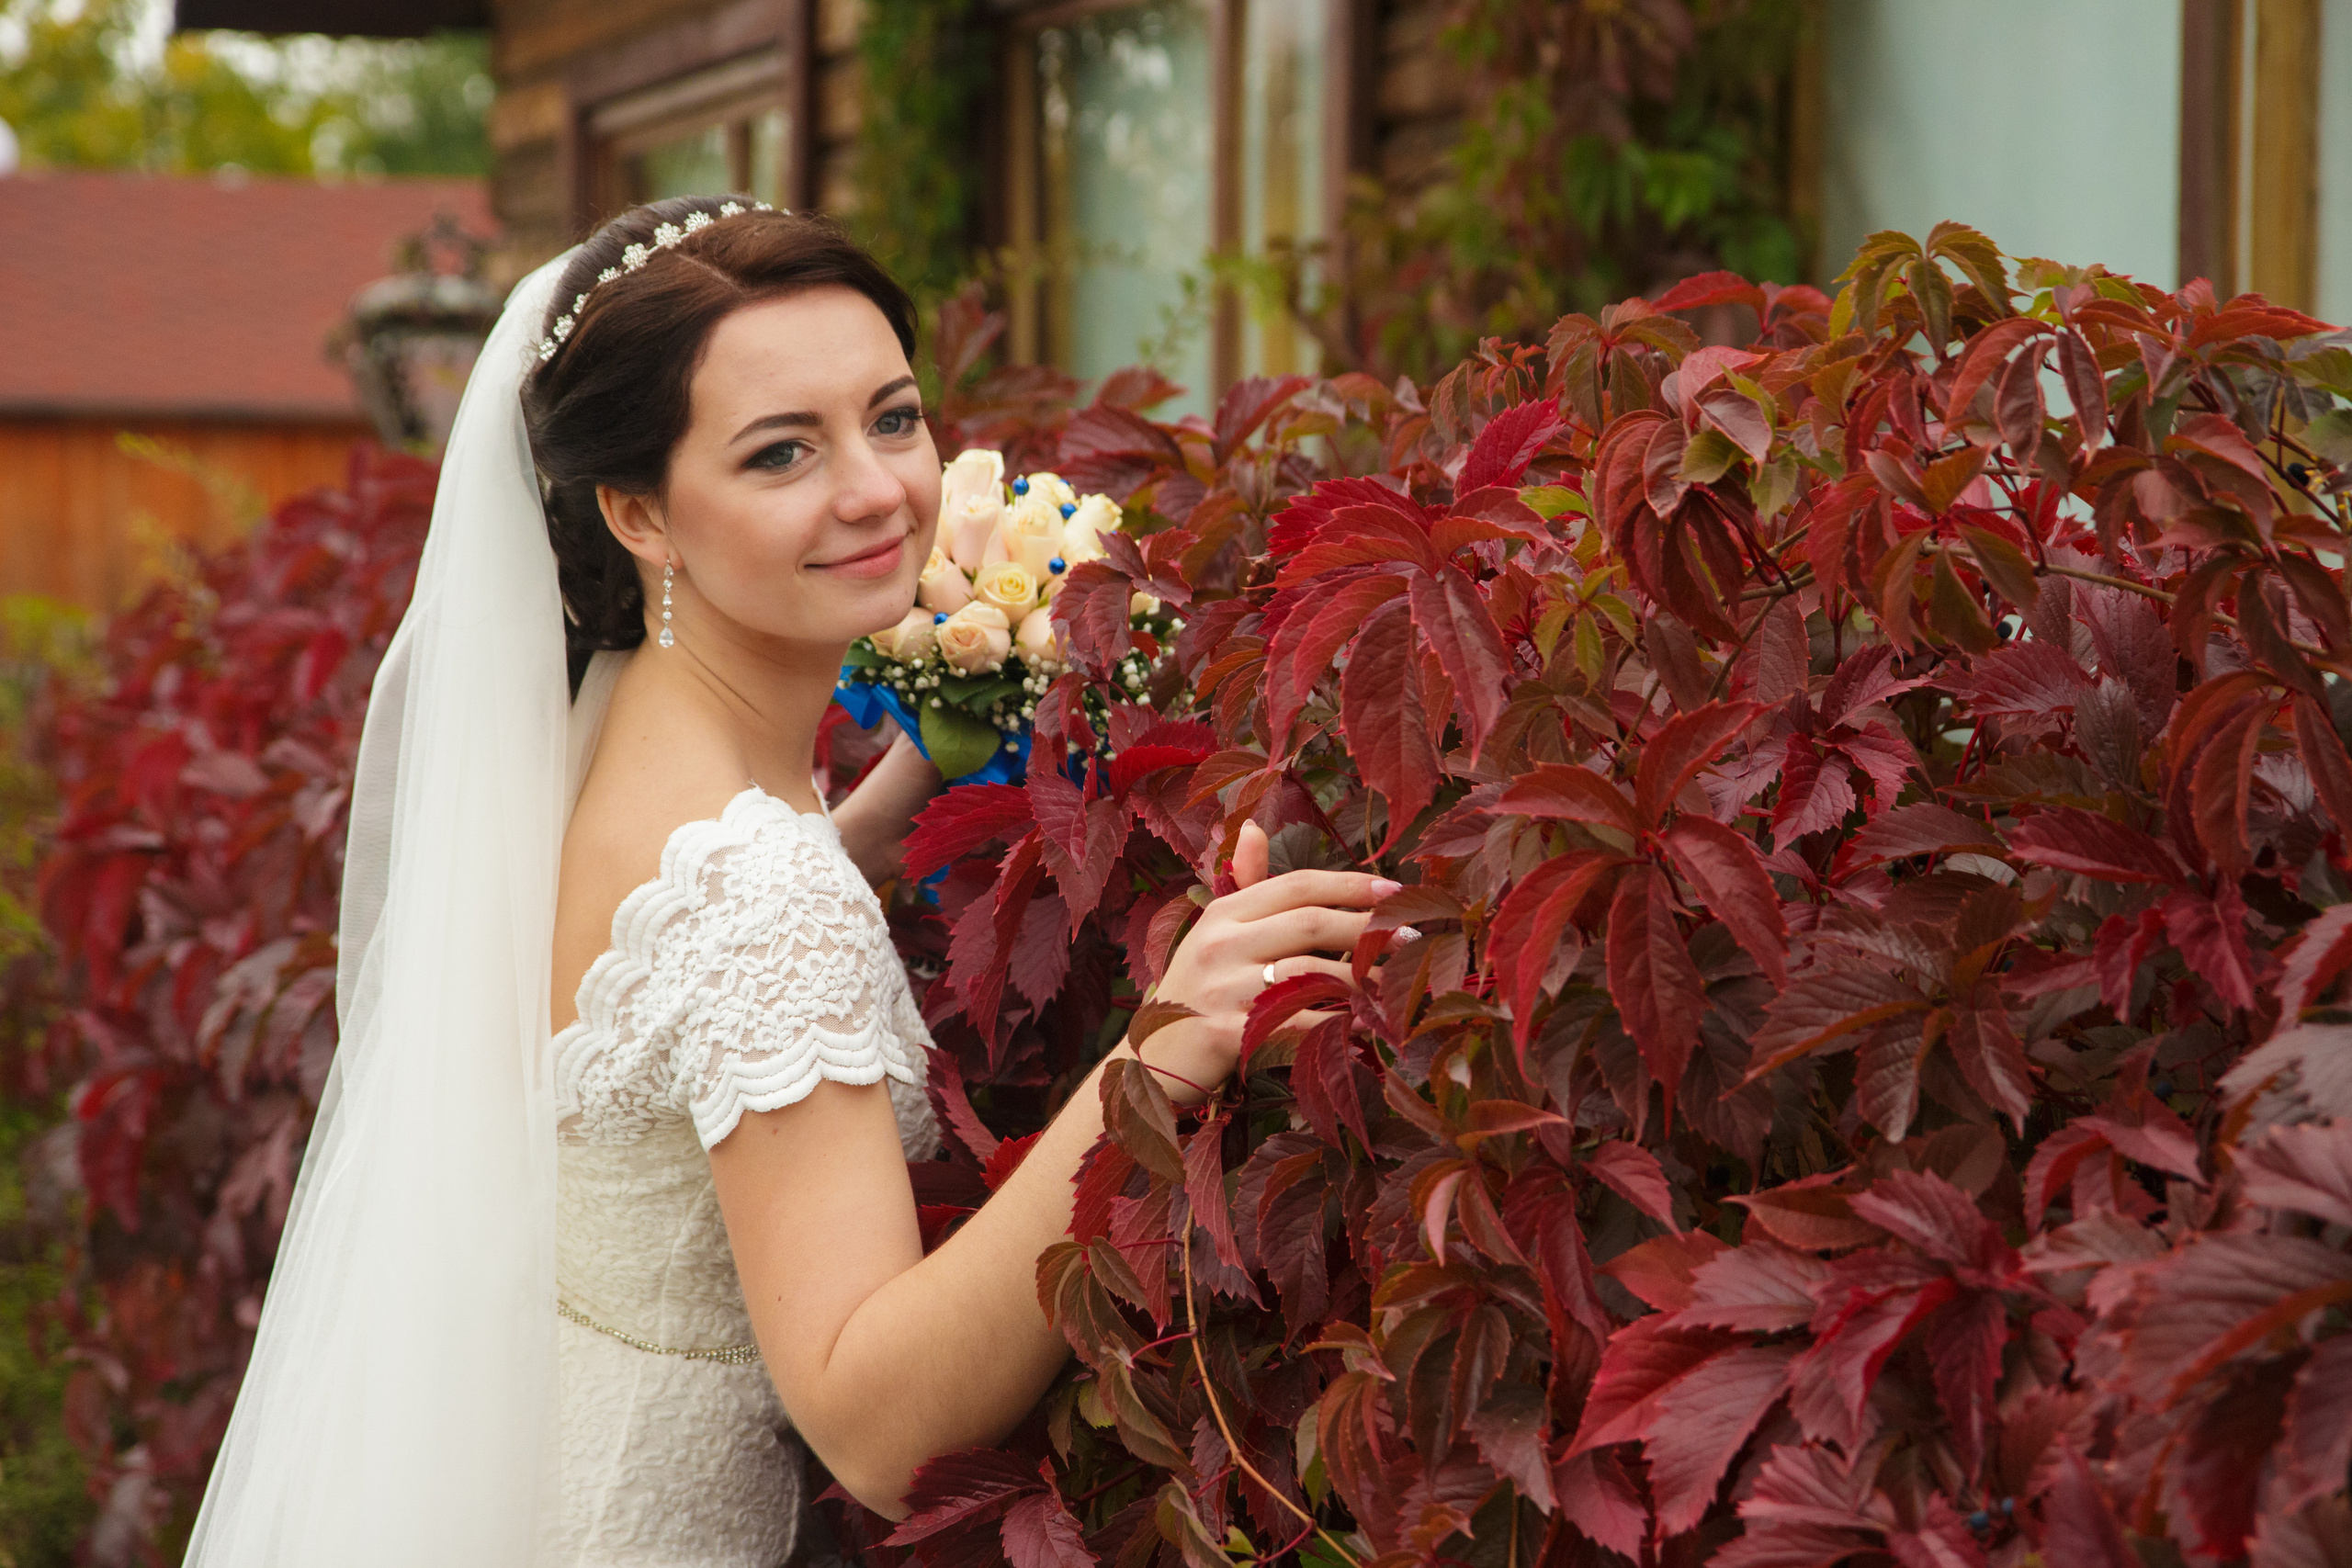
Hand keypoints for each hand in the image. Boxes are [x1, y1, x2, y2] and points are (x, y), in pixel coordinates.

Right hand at [1134, 822, 1398, 1100]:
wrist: (1152, 1061)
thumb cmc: (1197, 991)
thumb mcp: (1213, 932)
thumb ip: (1245, 885)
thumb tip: (1255, 828)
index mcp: (1223, 912)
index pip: (1296, 884)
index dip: (1350, 884)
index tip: (1395, 889)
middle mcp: (1220, 943)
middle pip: (1310, 923)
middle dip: (1368, 928)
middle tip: (1411, 937)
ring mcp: (1223, 988)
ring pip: (1311, 973)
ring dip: (1364, 979)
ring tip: (1400, 983)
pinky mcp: (1229, 1033)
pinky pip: (1298, 1023)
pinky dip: (1338, 1023)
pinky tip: (1368, 1023)